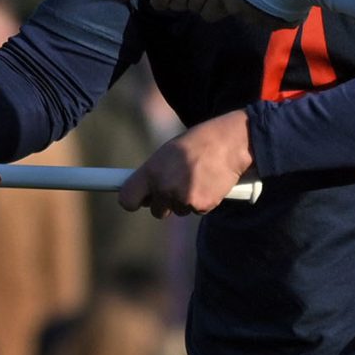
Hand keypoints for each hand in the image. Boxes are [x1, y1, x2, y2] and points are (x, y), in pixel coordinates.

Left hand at [116, 111, 253, 217]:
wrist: (227, 143)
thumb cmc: (196, 145)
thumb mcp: (167, 154)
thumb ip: (154, 174)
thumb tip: (144, 193)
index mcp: (150, 171)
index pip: (127, 199)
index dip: (132, 202)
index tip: (138, 201)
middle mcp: (163, 187)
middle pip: (156, 211)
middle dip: (165, 203)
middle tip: (178, 185)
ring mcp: (182, 198)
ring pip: (178, 211)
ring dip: (186, 201)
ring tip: (197, 178)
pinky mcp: (200, 205)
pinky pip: (197, 211)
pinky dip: (203, 201)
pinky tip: (208, 183)